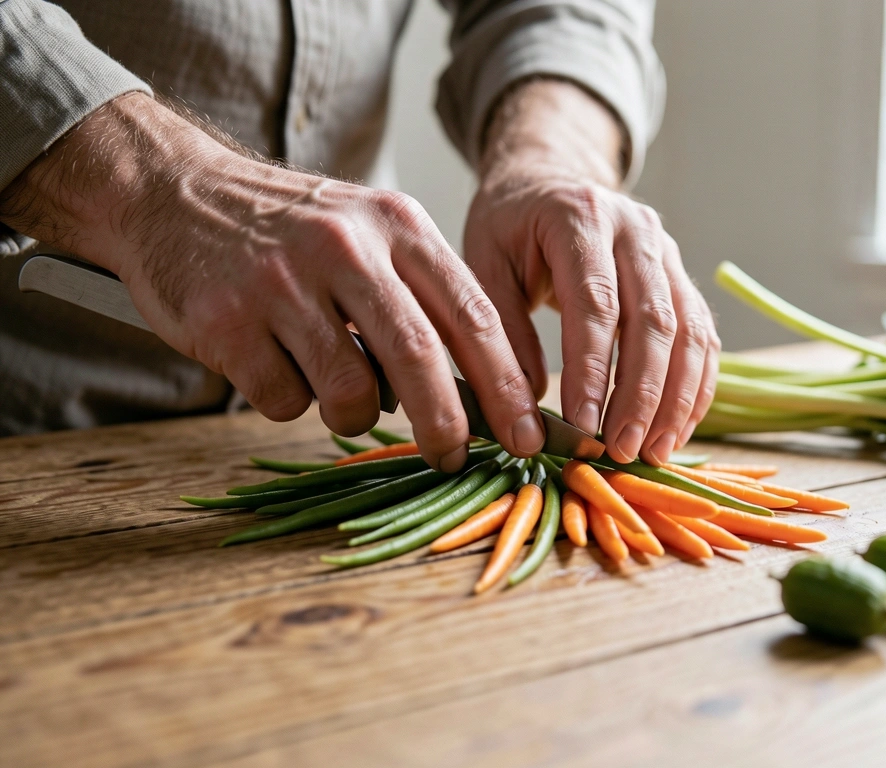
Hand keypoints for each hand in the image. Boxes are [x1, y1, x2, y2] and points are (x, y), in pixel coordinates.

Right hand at [0, 93, 542, 470]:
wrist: (176, 191)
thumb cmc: (293, 230)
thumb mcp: (371, 233)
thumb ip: (424, 298)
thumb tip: (483, 396)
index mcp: (397, 226)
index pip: (473, 317)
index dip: (508, 386)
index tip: (529, 437)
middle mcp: (346, 247)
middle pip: (419, 358)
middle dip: (446, 424)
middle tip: (454, 458)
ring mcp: (283, 281)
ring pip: (349, 391)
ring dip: (350, 413)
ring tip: (331, 382)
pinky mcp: (227, 320)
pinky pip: (284, 400)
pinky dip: (289, 401)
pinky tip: (272, 361)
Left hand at [465, 80, 718, 464]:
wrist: (548, 178)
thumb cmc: (509, 227)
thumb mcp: (484, 264)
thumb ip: (501, 330)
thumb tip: (526, 409)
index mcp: (579, 217)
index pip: (595, 302)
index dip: (593, 370)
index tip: (583, 427)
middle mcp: (636, 229)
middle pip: (653, 320)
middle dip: (641, 394)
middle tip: (623, 451)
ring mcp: (668, 251)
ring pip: (688, 331)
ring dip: (676, 399)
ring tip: (655, 452)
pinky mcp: (683, 277)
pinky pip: (702, 336)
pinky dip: (695, 386)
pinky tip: (676, 429)